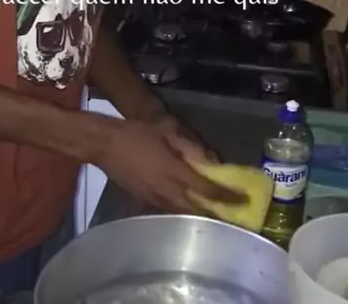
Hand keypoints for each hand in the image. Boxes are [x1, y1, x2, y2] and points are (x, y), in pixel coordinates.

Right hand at [96, 119, 244, 213]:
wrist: (104, 145)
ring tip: (214, 215)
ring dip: (199, 216)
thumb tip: (212, 159)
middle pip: (197, 210)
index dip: (227, 195)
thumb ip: (189, 146)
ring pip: (183, 213)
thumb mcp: (165, 131)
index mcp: (175, 172)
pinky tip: (186, 208)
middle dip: (216, 214)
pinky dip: (182, 211)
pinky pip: (168, 210)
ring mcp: (155, 199)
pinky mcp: (144, 201)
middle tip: (232, 216)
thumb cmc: (136, 133)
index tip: (243, 199)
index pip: (207, 189)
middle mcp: (167, 191)